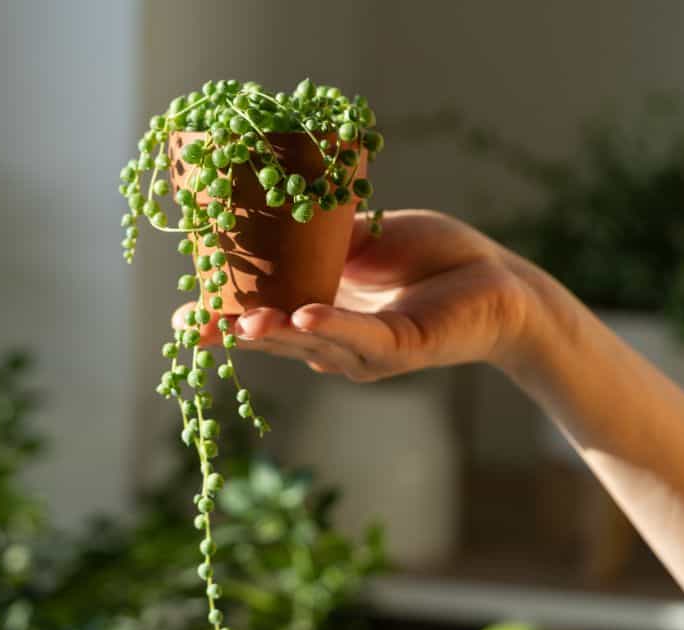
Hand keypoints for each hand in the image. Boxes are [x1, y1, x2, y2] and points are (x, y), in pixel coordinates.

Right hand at [174, 209, 538, 380]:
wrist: (499, 281)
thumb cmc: (435, 259)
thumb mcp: (365, 240)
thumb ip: (324, 240)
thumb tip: (277, 221)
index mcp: (324, 314)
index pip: (266, 319)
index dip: (225, 320)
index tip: (184, 317)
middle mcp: (337, 342)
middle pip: (277, 341)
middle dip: (235, 334)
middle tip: (193, 326)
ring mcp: (367, 352)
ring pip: (311, 344)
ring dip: (275, 335)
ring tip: (240, 324)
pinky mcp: (400, 349)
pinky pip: (361, 338)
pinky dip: (332, 327)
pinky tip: (303, 317)